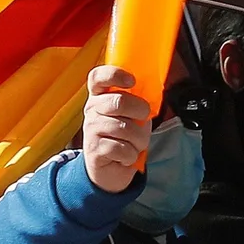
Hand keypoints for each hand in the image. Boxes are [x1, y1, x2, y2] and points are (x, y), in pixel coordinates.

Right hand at [82, 66, 152, 193]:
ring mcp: (91, 129)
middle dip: (140, 111)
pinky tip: (125, 156)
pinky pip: (122, 149)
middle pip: (118, 101)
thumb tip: (152, 96)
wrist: (110, 168)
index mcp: (100, 96)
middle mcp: (92, 110)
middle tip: (143, 120)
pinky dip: (131, 155)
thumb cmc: (123, 138)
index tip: (131, 81)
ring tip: (134, 144)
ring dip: (138, 140)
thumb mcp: (132, 116)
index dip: (114, 74)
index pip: (98, 77)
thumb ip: (137, 103)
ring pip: (124, 128)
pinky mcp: (94, 150)